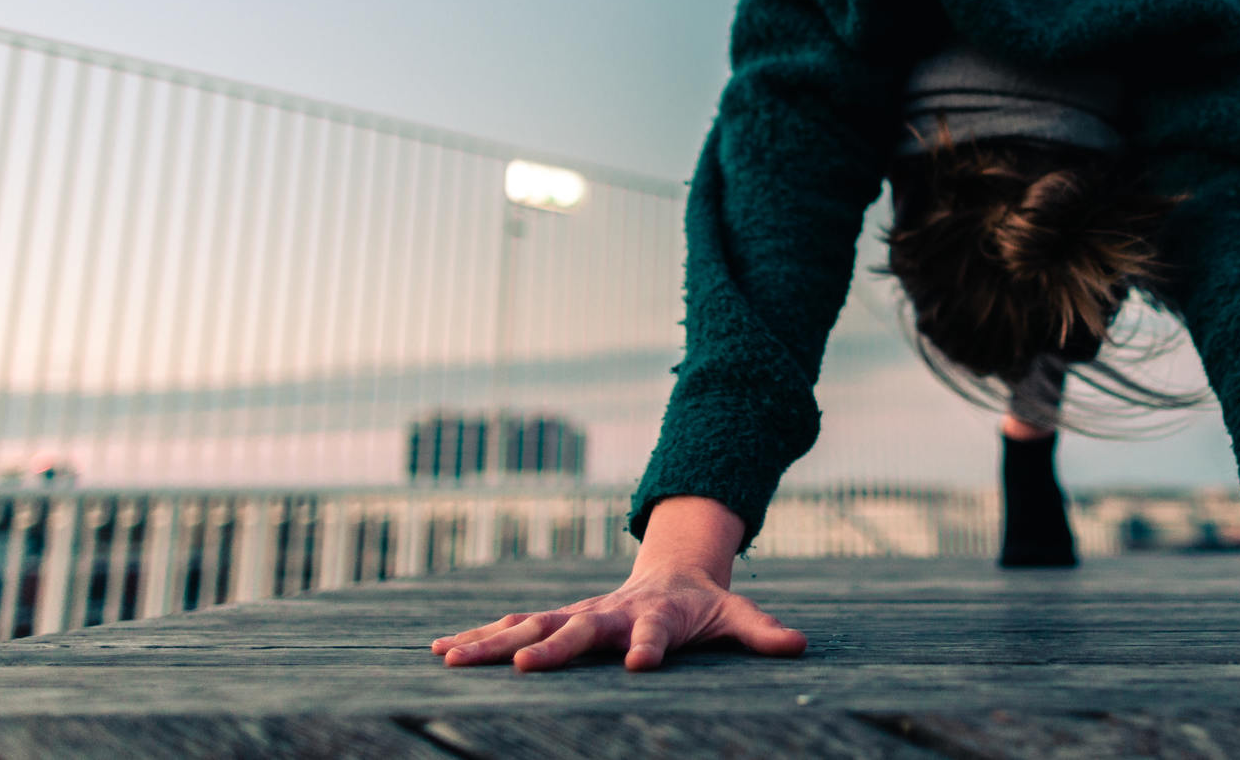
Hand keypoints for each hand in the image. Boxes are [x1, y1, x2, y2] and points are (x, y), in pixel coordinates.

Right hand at [430, 565, 807, 672]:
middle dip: (552, 646)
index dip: (651, 647)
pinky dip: (478, 637)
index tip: (640, 665)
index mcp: (657, 615)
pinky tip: (440, 650)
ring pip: (532, 625)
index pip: (656, 634)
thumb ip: (763, 631)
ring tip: (451, 657)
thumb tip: (799, 646)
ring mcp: (579, 614)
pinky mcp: (557, 620)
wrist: (673, 574)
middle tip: (523, 666)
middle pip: (579, 629)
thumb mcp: (737, 616)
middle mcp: (611, 613)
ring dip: (493, 642)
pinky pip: (512, 627)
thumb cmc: (705, 606)